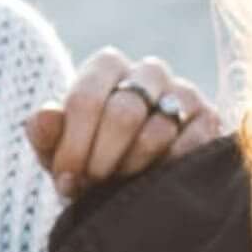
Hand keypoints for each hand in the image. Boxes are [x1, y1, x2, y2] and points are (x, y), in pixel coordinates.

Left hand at [28, 49, 216, 195]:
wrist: (132, 180)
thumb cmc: (88, 159)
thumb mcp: (58, 151)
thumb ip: (45, 134)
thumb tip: (42, 118)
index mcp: (107, 66)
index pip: (86, 99)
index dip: (72, 145)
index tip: (66, 178)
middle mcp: (148, 71)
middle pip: (123, 114)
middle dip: (101, 159)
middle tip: (92, 185)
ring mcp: (183, 92)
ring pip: (156, 133)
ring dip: (131, 169)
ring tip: (118, 185)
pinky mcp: (209, 118)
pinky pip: (187, 148)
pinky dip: (164, 171)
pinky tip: (150, 181)